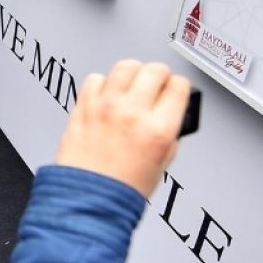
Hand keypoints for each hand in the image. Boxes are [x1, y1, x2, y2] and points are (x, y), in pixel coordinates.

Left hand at [55, 60, 191, 197]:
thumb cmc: (123, 187)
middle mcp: (132, 113)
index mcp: (158, 130)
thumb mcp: (163, 161)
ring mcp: (105, 107)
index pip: (178, 86)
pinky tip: (107, 96)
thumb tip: (170, 110)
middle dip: (159, 75)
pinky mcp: (83, 106)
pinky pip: (96, 78)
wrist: (88, 196)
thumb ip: (170, 131)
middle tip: (156, 85)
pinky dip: (104, 84)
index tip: (175, 90)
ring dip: (133, 73)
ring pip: (125, 66)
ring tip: (132, 85)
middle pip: (153, 70)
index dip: (179, 86)